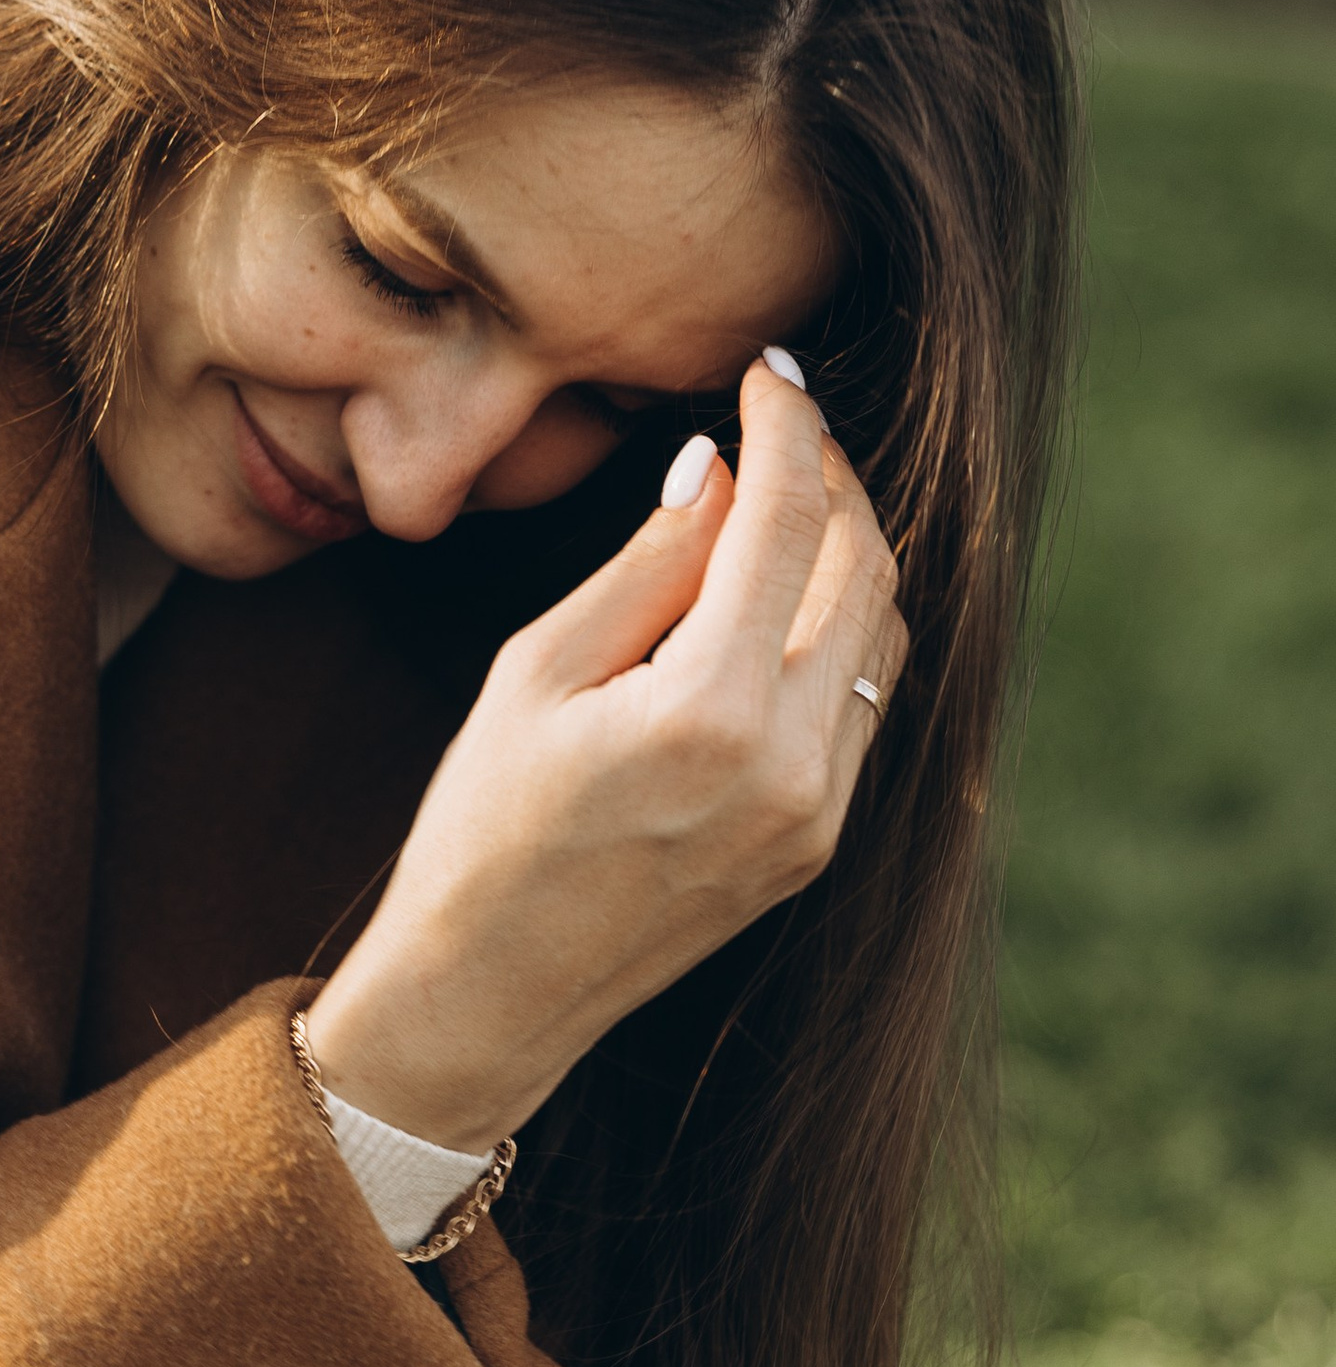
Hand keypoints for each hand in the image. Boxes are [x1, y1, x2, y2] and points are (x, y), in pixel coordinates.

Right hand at [307, 356, 907, 1154]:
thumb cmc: (483, 825)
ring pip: (882, 635)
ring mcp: (818, 813)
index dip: (789, 428)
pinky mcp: (818, 843)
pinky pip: (864, 702)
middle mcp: (791, 765)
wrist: (492, 995)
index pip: (787, 524)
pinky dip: (837, 628)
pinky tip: (775, 598)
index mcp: (710, 713)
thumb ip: (646, 565)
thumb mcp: (538, 672)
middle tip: (780, 424)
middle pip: (863, 569)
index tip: (770, 372)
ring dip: (845, 551)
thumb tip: (716, 468)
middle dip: (831, 478)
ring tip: (778, 500)